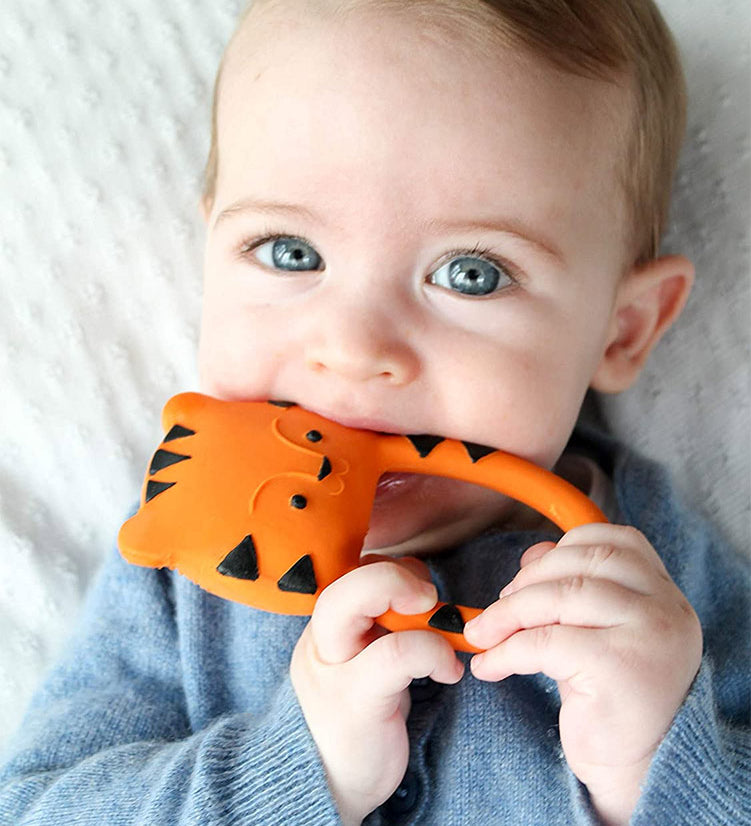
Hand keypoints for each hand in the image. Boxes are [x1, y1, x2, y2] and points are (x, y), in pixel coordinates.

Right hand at [290, 557, 463, 824]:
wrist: (326, 782)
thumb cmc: (357, 713)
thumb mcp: (363, 658)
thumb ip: (381, 623)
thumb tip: (421, 587)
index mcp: (325, 624)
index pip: (349, 570)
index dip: (390, 567)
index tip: (421, 590)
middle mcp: (322, 640)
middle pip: (342, 584)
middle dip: (392, 577)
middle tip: (428, 597)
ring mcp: (334, 669)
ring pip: (354, 606)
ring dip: (416, 612)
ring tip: (445, 636)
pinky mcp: (356, 700)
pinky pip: (395, 654)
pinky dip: (434, 651)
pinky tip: (449, 672)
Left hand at [463, 524, 701, 825]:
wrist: (637, 767)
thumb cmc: (609, 693)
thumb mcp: (594, 628)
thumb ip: (574, 584)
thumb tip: (532, 554)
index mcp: (663, 590)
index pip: (613, 540)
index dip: (561, 549)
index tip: (526, 574)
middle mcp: (665, 607)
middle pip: (582, 563)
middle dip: (527, 581)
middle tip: (496, 610)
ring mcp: (648, 635)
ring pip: (560, 597)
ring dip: (508, 613)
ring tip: (482, 635)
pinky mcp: (620, 668)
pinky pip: (545, 642)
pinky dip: (506, 651)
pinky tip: (489, 666)